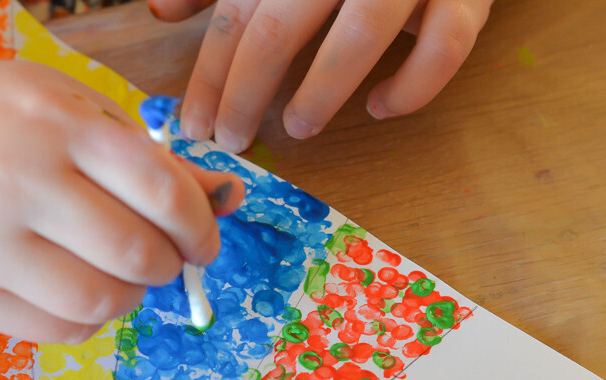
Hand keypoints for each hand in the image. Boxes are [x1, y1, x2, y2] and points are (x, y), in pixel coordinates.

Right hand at [0, 38, 242, 342]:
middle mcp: (16, 180)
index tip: (203, 241)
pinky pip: (61, 331)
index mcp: (54, 124)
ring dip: (132, 296)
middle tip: (162, 258)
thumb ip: (149, 157)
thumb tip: (231, 199)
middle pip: (138, 255)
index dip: (200, 226)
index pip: (162, 191)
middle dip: (169, 265)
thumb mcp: (70, 109)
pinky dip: (90, 319)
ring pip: (103, 303)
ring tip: (118, 272)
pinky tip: (78, 288)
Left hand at [148, 0, 493, 151]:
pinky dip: (411, 86)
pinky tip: (380, 106)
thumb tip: (161, 10)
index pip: (236, 11)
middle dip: (246, 91)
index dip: (211, 74)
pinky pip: (443, 48)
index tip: (194, 125)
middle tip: (231, 140)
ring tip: (298, 128)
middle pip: (279, 25)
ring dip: (321, 90)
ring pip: (359, 34)